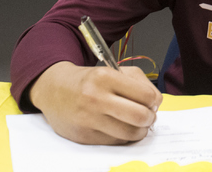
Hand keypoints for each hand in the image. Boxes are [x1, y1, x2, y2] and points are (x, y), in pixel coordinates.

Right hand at [29, 62, 161, 144]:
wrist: (55, 90)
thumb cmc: (90, 80)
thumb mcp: (114, 70)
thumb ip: (138, 82)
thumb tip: (155, 102)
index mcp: (106, 77)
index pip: (145, 94)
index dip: (154, 100)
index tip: (153, 101)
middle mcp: (96, 98)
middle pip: (139, 116)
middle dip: (150, 118)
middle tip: (149, 115)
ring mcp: (89, 119)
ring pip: (129, 133)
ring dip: (140, 131)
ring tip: (138, 124)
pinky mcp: (84, 137)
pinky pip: (115, 142)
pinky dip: (124, 137)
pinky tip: (122, 128)